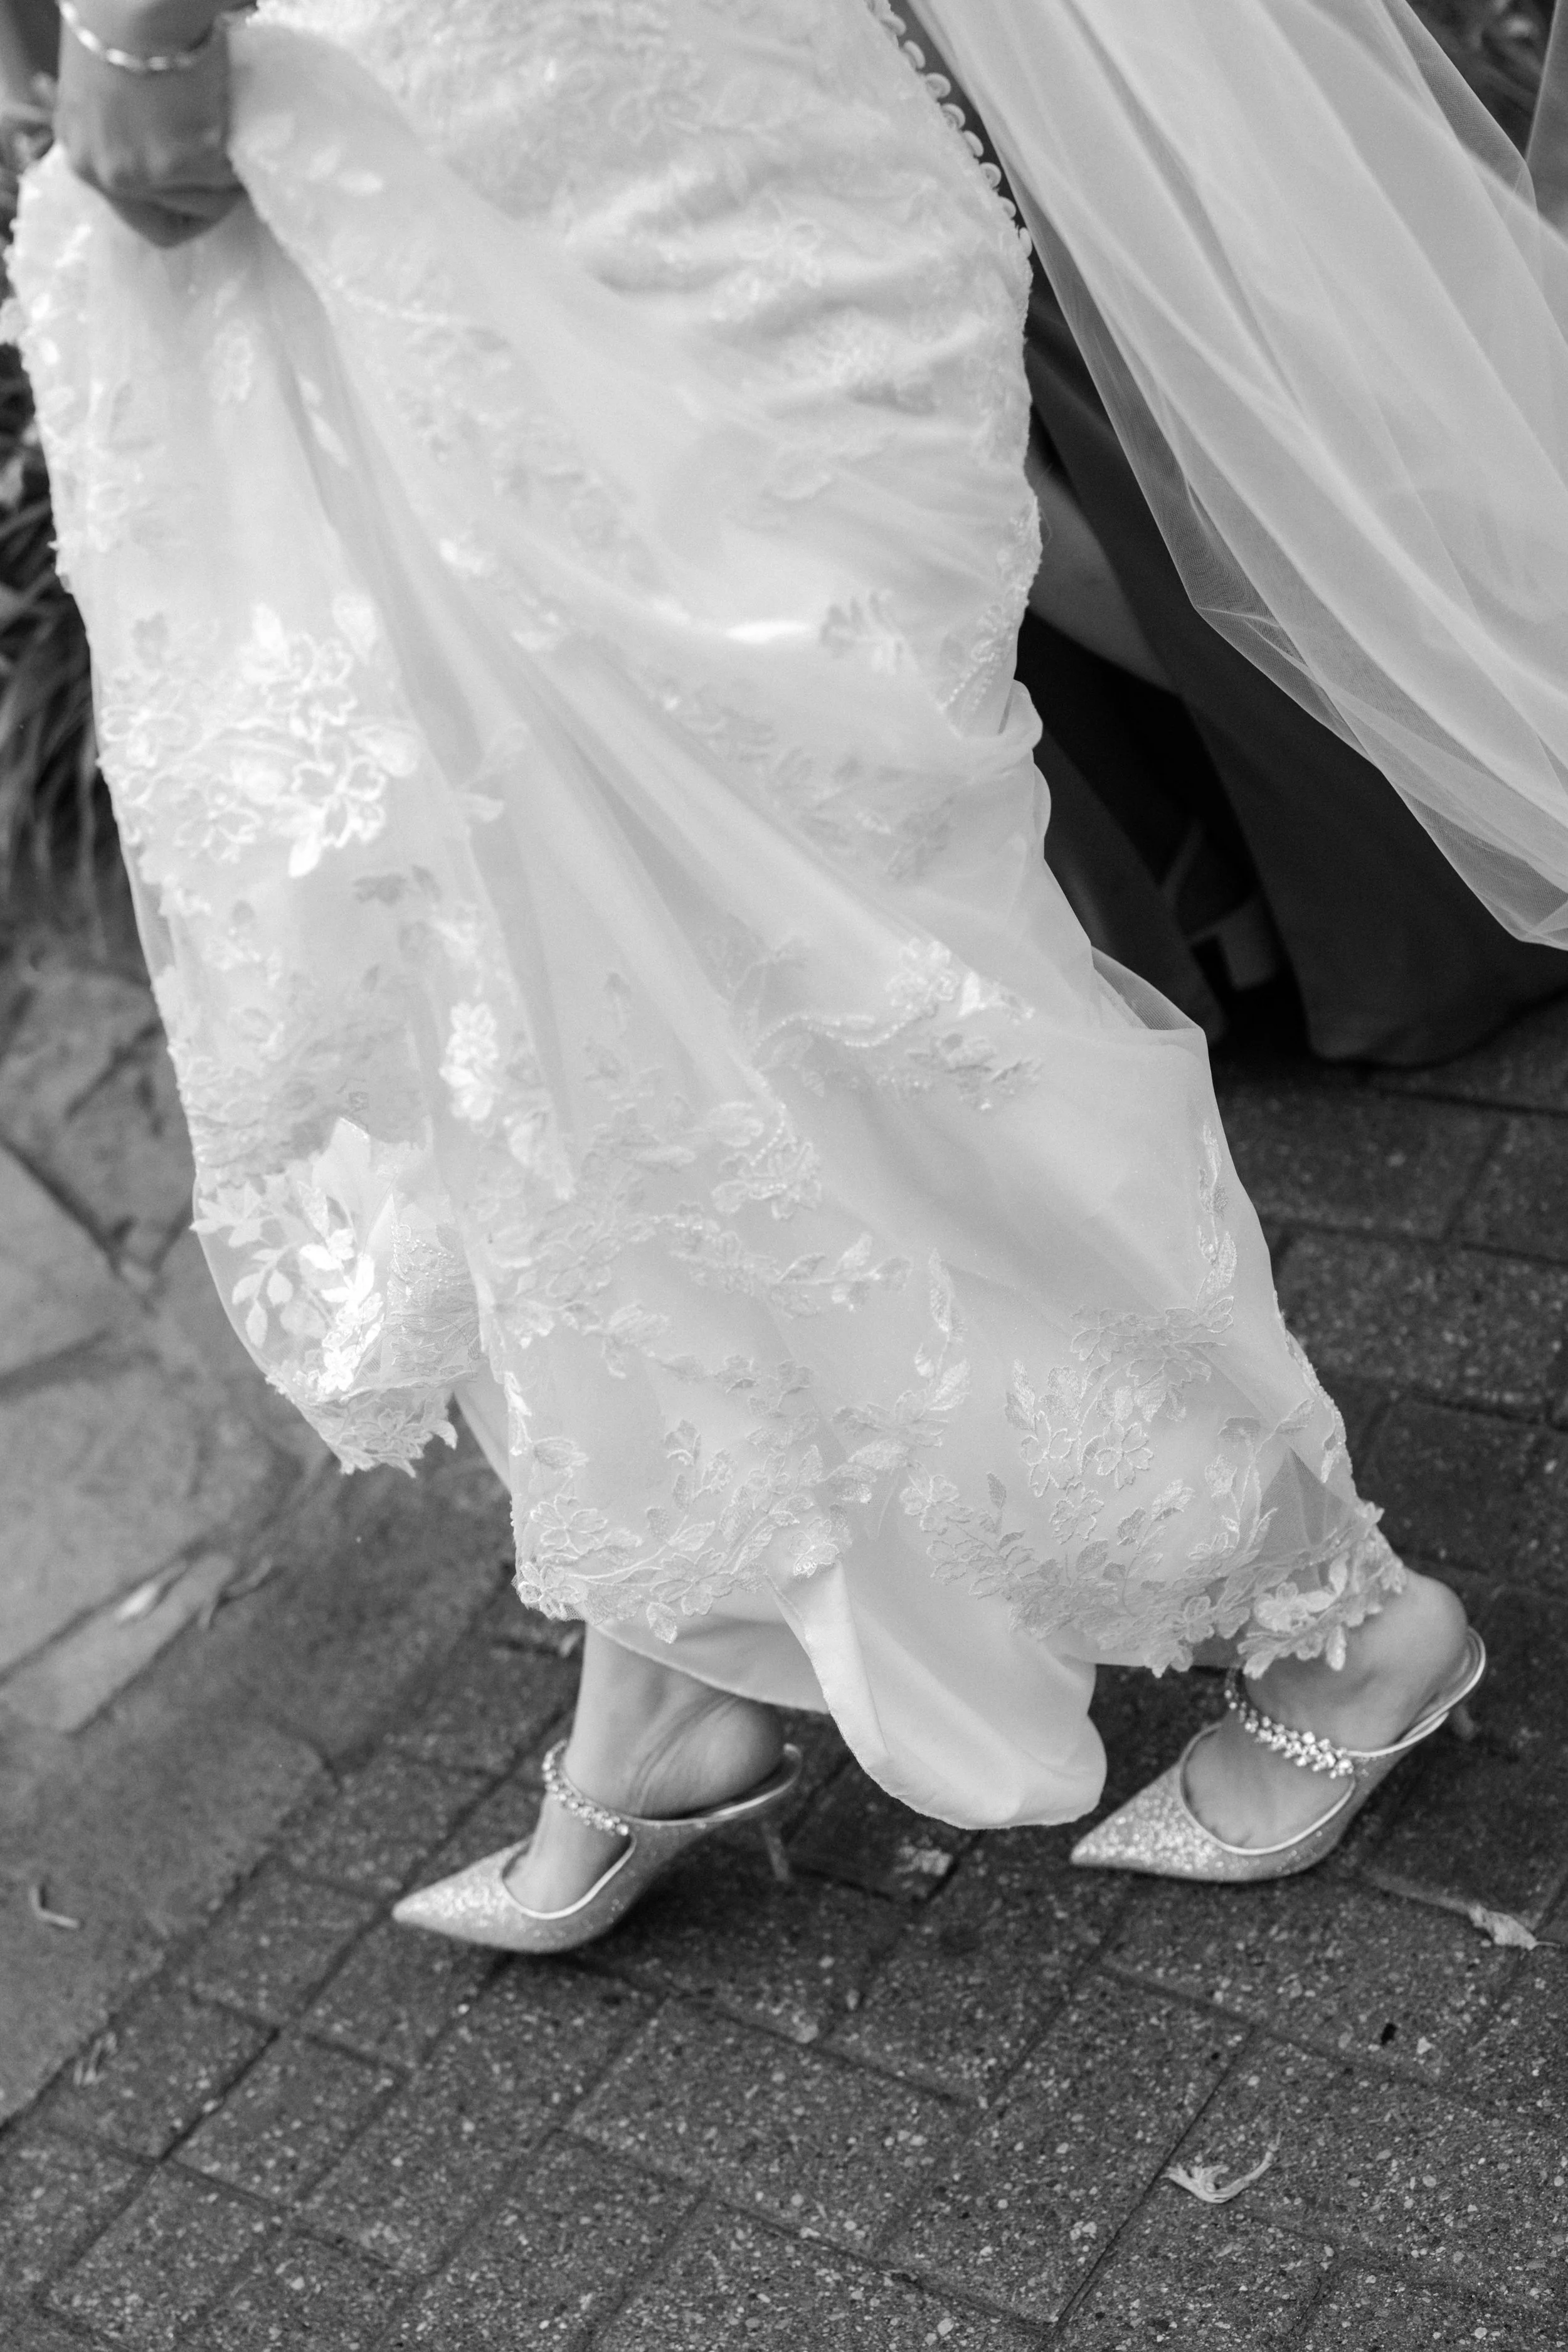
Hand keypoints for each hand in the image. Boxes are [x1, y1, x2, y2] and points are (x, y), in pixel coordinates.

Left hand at [54, 1, 241, 246]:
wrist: (140, 0)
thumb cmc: (123, 27)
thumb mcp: (107, 97)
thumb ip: (128, 137)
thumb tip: (172, 161)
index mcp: (83, 157)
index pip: (143, 222)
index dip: (183, 213)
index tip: (206, 192)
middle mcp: (108, 174)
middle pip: (179, 221)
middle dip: (211, 196)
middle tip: (228, 163)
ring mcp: (147, 172)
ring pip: (212, 200)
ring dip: (229, 169)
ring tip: (228, 126)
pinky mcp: (186, 160)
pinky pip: (231, 175)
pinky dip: (241, 148)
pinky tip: (232, 113)